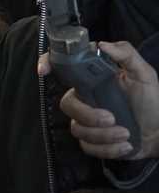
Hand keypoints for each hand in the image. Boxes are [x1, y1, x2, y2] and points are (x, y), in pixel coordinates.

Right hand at [41, 42, 158, 158]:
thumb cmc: (152, 101)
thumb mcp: (144, 74)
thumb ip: (127, 55)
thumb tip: (102, 44)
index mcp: (92, 80)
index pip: (63, 69)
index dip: (48, 65)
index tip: (44, 71)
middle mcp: (85, 99)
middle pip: (67, 104)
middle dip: (89, 115)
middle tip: (112, 118)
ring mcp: (86, 121)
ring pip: (78, 129)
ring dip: (105, 135)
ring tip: (127, 134)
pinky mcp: (91, 142)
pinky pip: (88, 147)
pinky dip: (109, 148)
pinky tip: (126, 145)